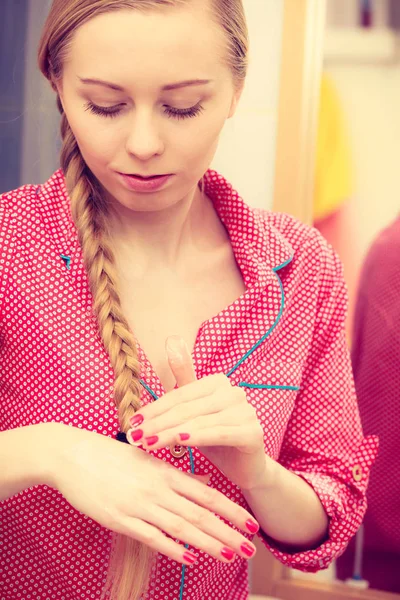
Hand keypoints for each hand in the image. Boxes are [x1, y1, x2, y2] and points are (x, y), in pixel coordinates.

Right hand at [50, 424, 258, 564]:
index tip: (251, 523)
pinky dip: (172, 548)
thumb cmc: (111, 457)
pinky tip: (189, 559)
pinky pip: (151, 536)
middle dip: (227, 532)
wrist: (73, 455)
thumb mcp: (147, 460)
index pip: (206, 493)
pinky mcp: (120, 519)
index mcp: (165, 471)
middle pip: (199, 513)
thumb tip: (203, 483)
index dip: (231, 510)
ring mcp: (139, 504)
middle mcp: (157, 488)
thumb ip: (175, 474)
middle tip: (251, 548)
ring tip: (230, 555)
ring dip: (207, 543)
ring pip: (181, 526)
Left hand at [128, 336, 267, 489]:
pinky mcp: (253, 433)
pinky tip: (180, 441)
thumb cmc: (215, 439)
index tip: (132, 422)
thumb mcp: (196, 409)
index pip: (179, 396)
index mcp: (218, 382)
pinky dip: (198, 437)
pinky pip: (219, 433)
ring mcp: (246, 412)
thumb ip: (184, 379)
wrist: (245, 468)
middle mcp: (234, 392)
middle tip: (134, 436)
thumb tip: (172, 340)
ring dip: (170, 433)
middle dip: (157, 423)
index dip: (154, 409)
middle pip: (186, 409)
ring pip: (199, 422)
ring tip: (147, 443)